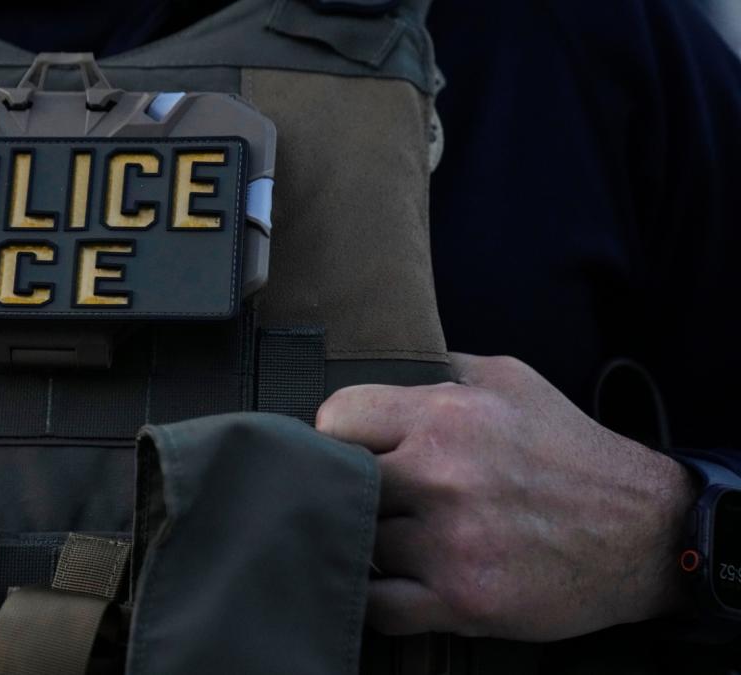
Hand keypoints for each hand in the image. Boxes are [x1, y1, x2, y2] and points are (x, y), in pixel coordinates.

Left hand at [315, 353, 695, 640]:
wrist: (644, 532)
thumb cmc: (569, 451)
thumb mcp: (511, 380)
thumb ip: (440, 370)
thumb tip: (384, 362)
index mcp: (447, 416)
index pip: (337, 418)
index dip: (337, 435)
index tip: (353, 450)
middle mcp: (443, 477)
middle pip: (339, 484)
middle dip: (352, 489)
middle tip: (371, 496)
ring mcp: (450, 544)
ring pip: (358, 544)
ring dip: (371, 544)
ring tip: (398, 536)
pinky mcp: (462, 601)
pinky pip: (378, 607)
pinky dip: (379, 598)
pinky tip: (398, 580)